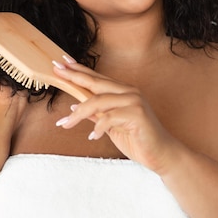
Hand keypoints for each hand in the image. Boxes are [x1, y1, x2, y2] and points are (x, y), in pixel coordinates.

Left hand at [52, 58, 180, 174]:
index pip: (97, 78)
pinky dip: (98, 128)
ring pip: (98, 101)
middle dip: (74, 77)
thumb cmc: (136, 139)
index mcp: (123, 91)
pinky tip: (93, 137)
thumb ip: (96, 114)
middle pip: (96, 83)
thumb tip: (75, 107)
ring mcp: (134, 101)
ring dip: (79, 114)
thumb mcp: (110, 125)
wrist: (160, 154)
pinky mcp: (137, 114)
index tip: (61, 63)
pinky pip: (109, 118)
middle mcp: (129, 92)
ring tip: (66, 124)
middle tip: (57, 71)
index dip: (79, 70)